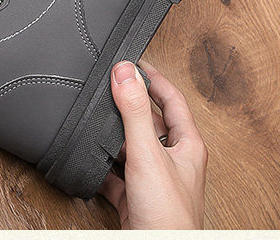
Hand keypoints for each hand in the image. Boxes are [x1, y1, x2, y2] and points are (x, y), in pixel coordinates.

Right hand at [98, 59, 207, 228]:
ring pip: (132, 148)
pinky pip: (117, 176)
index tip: (135, 61)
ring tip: (96, 123)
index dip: (154, 78)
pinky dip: (103, 168)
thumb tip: (125, 72)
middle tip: (109, 87)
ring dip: (114, 137)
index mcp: (187, 147)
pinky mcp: (137, 200)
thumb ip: (134, 112)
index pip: (172, 99)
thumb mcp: (148, 155)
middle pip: (150, 122)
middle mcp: (174, 162)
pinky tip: (92, 164)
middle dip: (128, 105)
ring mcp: (155, 181)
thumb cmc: (168, 218)